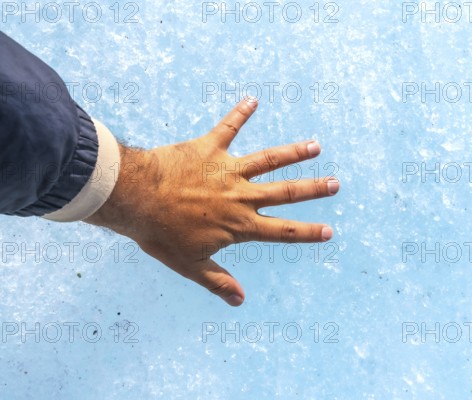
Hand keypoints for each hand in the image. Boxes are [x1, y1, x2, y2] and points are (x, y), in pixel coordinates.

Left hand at [84, 97, 339, 305]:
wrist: (134, 199)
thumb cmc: (160, 234)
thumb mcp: (190, 265)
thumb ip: (218, 281)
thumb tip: (240, 302)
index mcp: (238, 225)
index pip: (282, 231)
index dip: (307, 232)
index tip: (329, 231)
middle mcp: (240, 196)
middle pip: (285, 192)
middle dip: (313, 189)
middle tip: (336, 184)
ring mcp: (227, 170)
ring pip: (268, 159)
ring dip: (293, 152)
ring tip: (315, 146)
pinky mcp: (209, 148)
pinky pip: (228, 128)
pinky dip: (241, 113)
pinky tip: (253, 99)